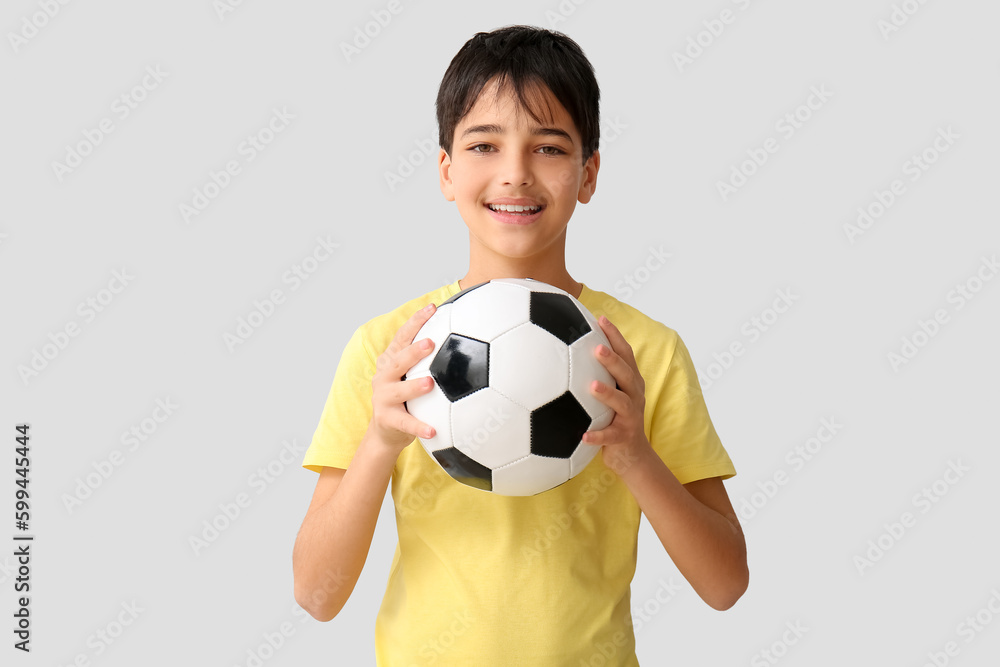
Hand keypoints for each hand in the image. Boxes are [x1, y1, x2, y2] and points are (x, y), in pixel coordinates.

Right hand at [369, 303, 437, 452]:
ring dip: (413, 386)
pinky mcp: (387, 419)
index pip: (402, 337)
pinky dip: (419, 427)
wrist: (386, 430)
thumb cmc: (406, 397)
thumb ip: (429, 359)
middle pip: (398, 360)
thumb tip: (464, 335)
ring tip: (429, 383)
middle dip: (413, 351)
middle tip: (430, 343)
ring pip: (399, 390)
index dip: (416, 321)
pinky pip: (406, 423)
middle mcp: (384, 376)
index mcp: (391, 361)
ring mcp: (383, 398)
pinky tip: (433, 430)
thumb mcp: (411, 374)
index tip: (432, 308)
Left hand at [581, 315, 649, 471]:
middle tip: (597, 349)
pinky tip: (583, 435)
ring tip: (592, 386)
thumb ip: (595, 373)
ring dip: (608, 394)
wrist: (631, 455)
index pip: (625, 354)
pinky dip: (597, 436)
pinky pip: (609, 437)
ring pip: (622, 403)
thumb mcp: (610, 393)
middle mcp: (634, 396)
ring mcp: (630, 417)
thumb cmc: (614, 418)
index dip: (615, 336)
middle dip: (613, 360)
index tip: (600, 319)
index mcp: (630, 383)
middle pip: (626, 374)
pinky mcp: (623, 438)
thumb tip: (566, 349)